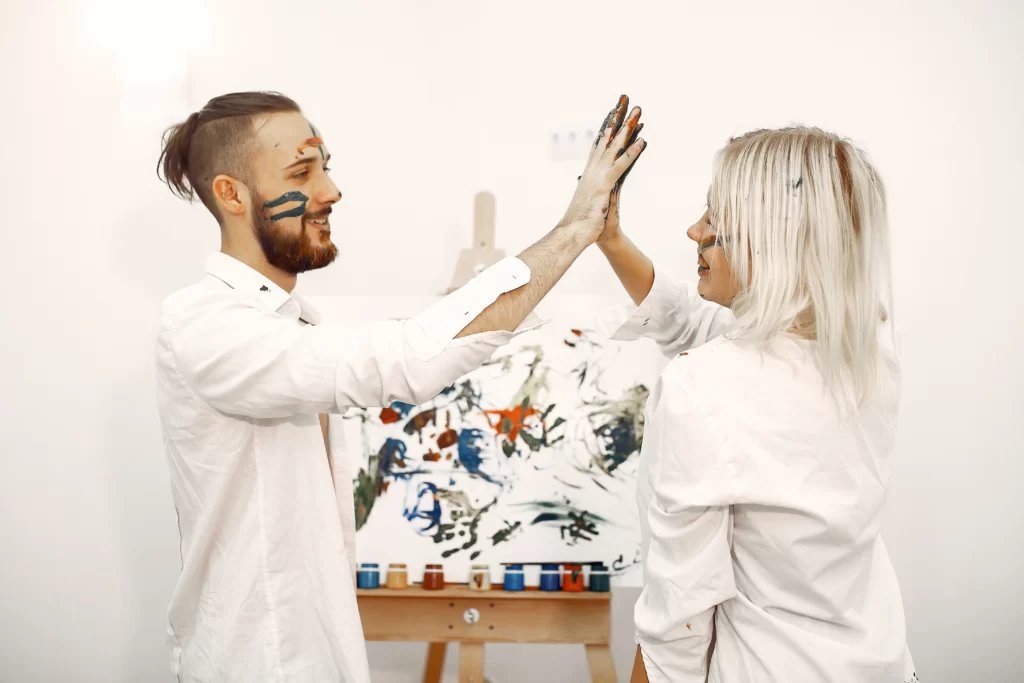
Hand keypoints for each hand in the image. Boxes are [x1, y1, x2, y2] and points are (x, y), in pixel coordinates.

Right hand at [557, 95, 646, 243]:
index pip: (600, 143)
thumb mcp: (588, 201)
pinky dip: (632, 152)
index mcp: (590, 172)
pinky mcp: (605, 186)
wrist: (573, 235)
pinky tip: (644, 141)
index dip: (608, 126)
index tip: (614, 111)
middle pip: (607, 137)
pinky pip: (622, 165)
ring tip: (638, 111)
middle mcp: (593, 169)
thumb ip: (590, 189)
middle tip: (626, 99)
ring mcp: (599, 176)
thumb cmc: (580, 222)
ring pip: (615, 146)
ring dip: (628, 128)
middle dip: (617, 117)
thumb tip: (584, 182)